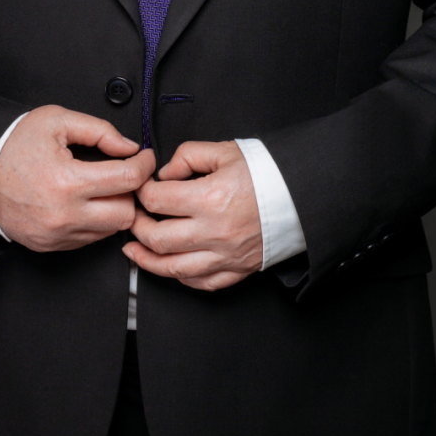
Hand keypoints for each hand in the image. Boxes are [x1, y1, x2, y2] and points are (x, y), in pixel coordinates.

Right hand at [0, 106, 154, 251]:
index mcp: (67, 181)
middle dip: (132, 192)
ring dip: (115, 208)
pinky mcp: (51, 245)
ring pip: (110, 230)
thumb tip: (129, 147)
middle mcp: (64, 214)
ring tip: (103, 188)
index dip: (144, 165)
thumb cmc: (13, 146)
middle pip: (126, 213)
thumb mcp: (57, 121)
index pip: (128, 180)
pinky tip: (85, 202)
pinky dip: (95, 221)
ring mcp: (57, 234)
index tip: (144, 158)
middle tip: (124, 174)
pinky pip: (89, 239)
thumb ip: (99, 131)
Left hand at [122, 140, 262, 291]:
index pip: (156, 200)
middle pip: (157, 238)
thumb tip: (165, 173)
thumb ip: (188, 155)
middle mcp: (214, 231)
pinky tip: (171, 267)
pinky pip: (202, 283)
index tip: (141, 189)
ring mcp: (225, 255)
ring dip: (148, 261)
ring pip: (173, 269)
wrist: (302, 195)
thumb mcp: (224, 151)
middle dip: (137, 227)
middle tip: (134, 218)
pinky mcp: (236, 269)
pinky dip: (181, 278)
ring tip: (135, 252)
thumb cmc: (268, 174)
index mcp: (209, 198)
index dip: (141, 192)